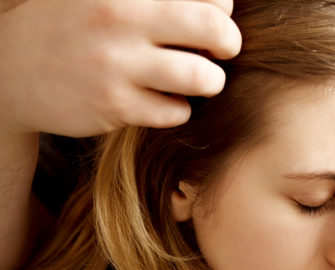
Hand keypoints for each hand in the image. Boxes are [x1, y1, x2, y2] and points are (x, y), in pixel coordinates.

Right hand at [0, 0, 240, 136]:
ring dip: (209, 82)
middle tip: (222, 51)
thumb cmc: (72, 26)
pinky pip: (176, 111)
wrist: (10, 69)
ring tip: (196, 80)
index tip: (210, 20)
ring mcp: (117, 63)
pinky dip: (179, 108)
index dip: (221, 10)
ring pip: (203, 78)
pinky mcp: (114, 104)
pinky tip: (163, 100)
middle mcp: (121, 17)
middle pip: (215, 30)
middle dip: (229, 44)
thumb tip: (223, 6)